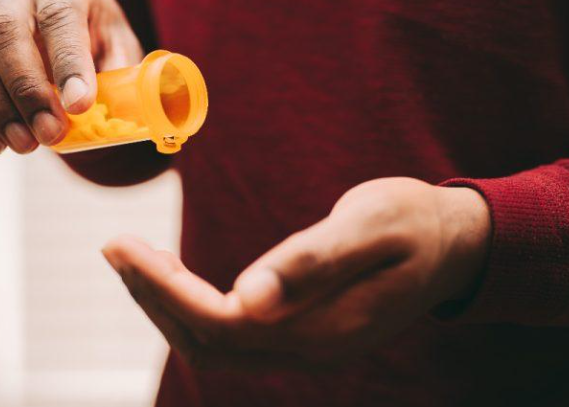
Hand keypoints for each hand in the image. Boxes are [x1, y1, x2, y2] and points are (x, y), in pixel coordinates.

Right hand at [0, 0, 142, 154]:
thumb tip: (117, 108)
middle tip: (50, 133)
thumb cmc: (99, 41)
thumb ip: (120, 72)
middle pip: (4, 33)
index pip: (59, 16)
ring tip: (27, 145)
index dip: (68, 62)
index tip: (80, 106)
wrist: (71, 33)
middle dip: (26, 90)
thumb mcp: (120, 48)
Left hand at [103, 177, 490, 368]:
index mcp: (324, 325)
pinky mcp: (304, 331)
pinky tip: (177, 275)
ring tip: (133, 259)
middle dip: (152, 297)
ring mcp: (308, 346)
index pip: (221, 321)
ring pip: (215, 342)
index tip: (121, 247)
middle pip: (207, 341)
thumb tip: (248, 296)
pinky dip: (193, 305)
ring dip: (167, 304)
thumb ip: (312, 262)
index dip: (163, 290)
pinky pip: (233, 333)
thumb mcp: (370, 226)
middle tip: (115, 247)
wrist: (453, 243)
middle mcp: (311, 348)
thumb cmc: (414, 221)